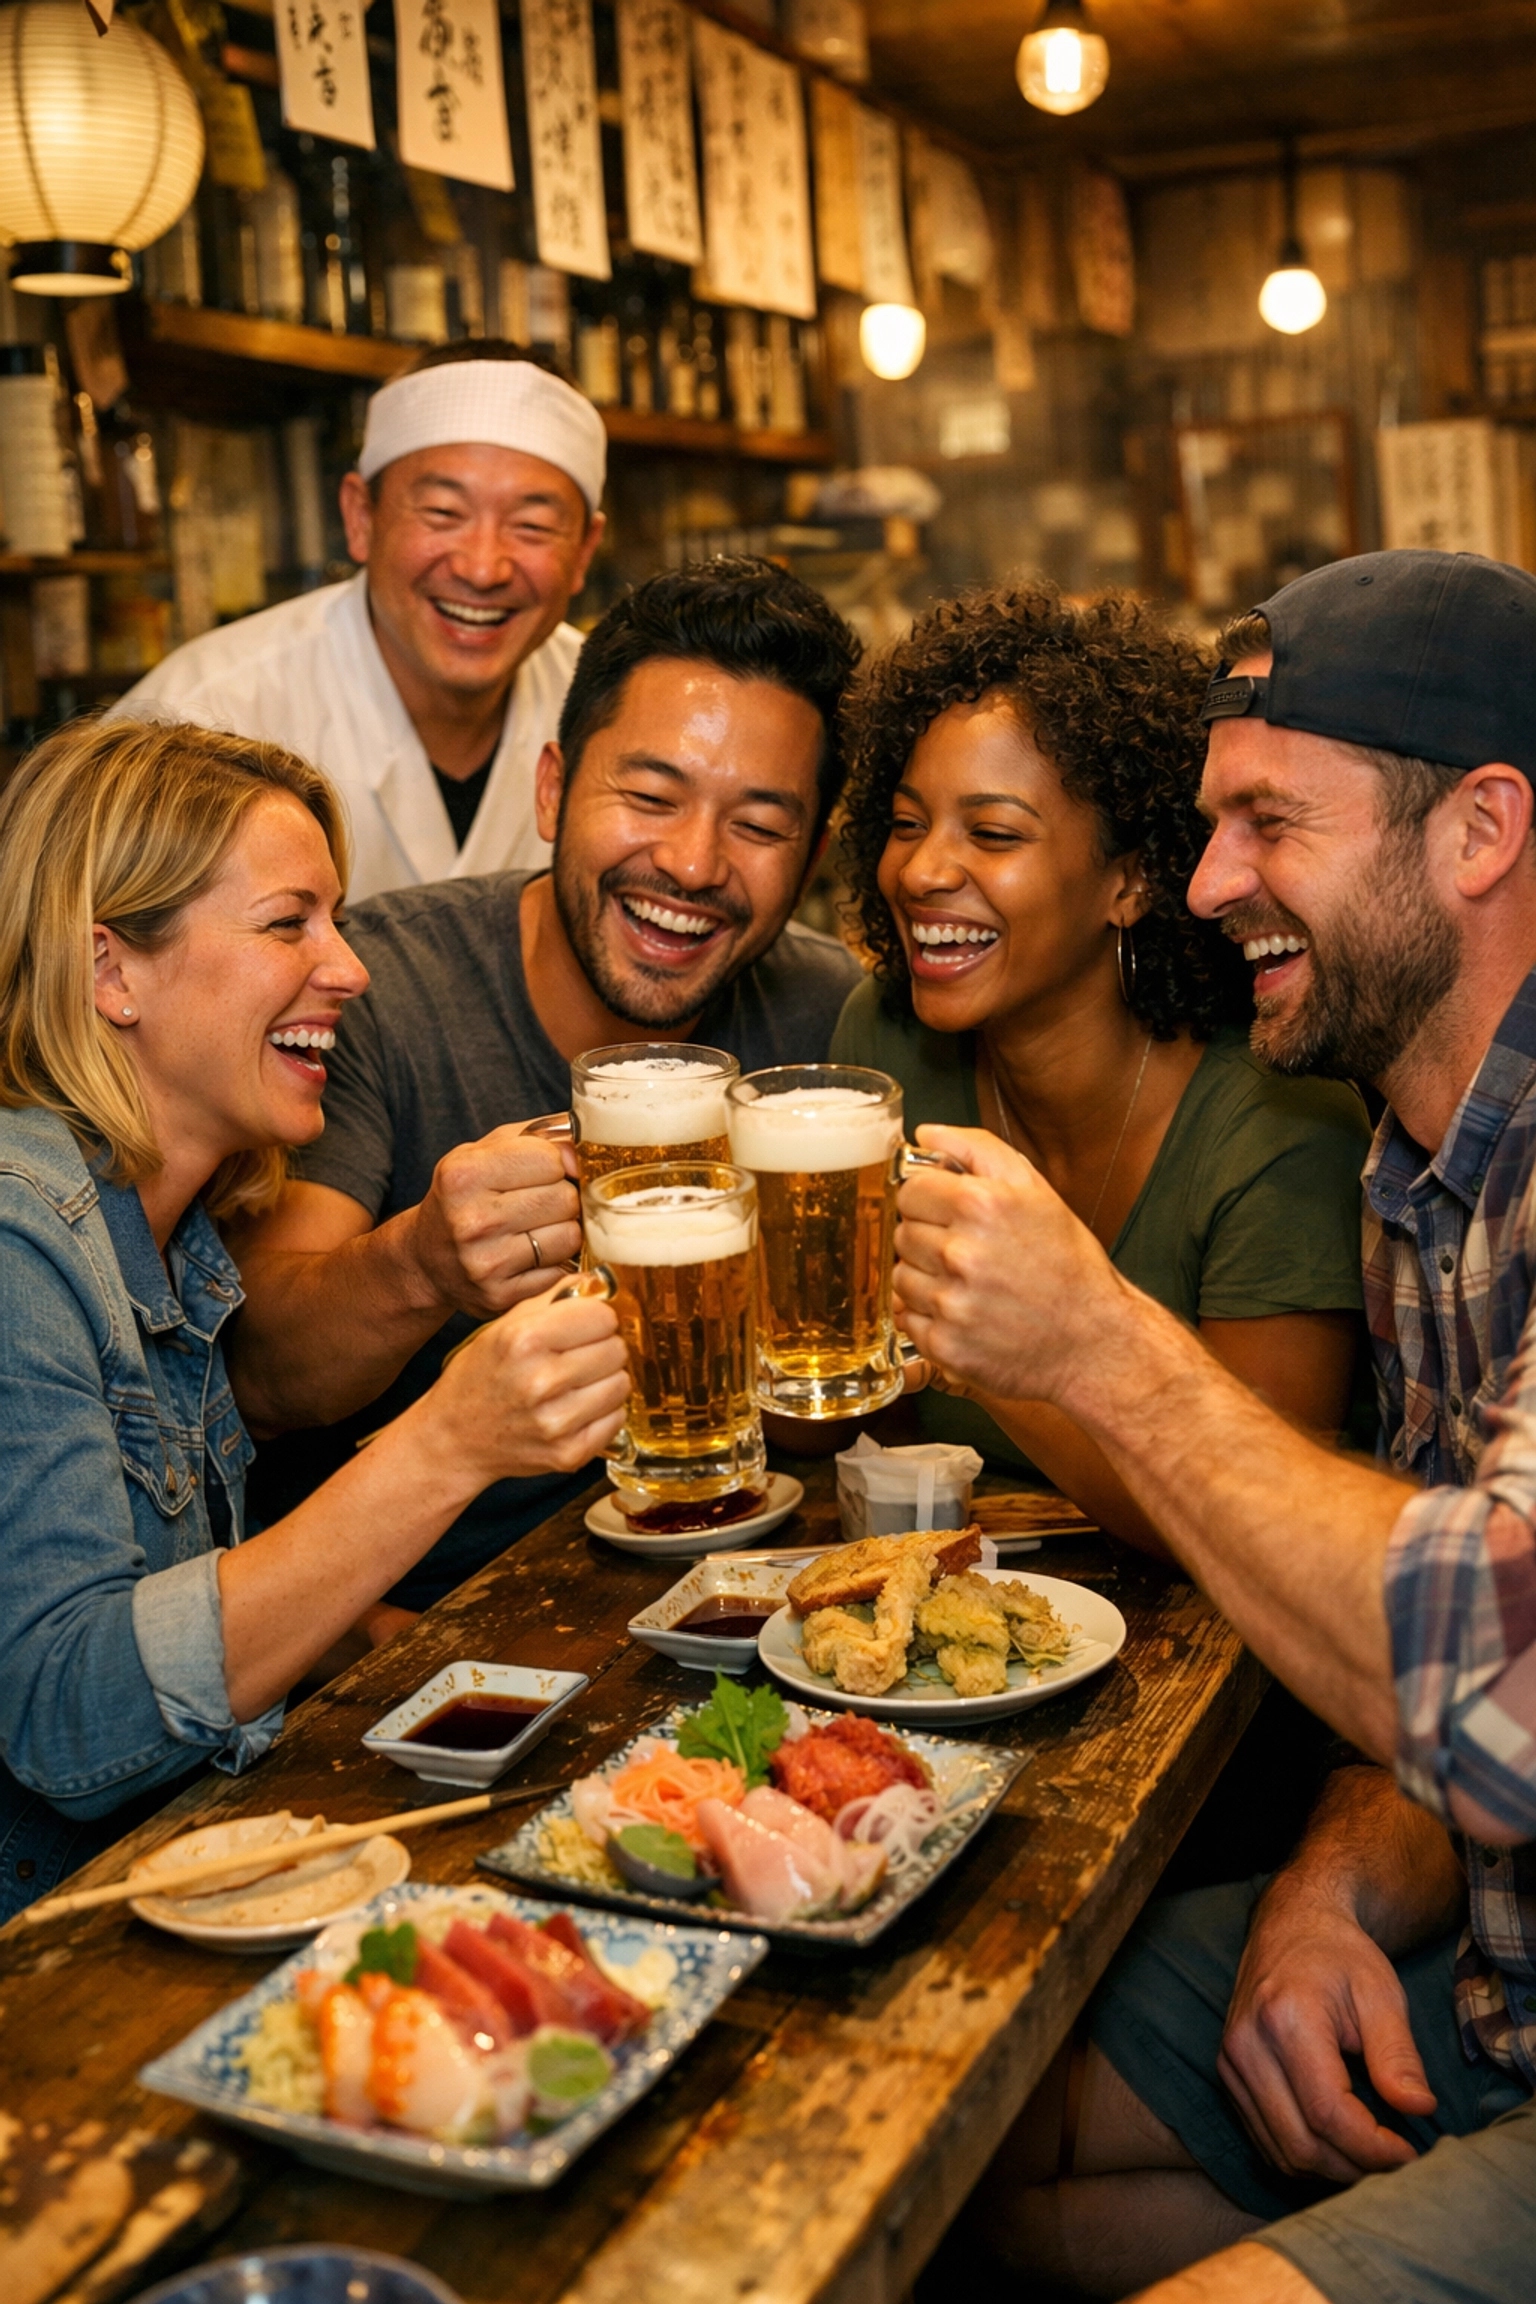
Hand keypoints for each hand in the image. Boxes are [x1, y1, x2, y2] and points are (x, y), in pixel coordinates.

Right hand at [409, 1127, 581, 1317]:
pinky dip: (557, 1262)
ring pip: (570, 1237)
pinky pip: (562, 1271)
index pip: (551, 1159)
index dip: (556, 1163)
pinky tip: (534, 1256)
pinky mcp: (500, 1296)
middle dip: (562, 1198)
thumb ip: (540, 1135)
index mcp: (464, 1174)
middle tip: (540, 1204)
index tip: (544, 1172)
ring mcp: (485, 1263)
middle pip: (565, 1199)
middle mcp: (471, 1220)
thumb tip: (587, 1144)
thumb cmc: (467, 1197)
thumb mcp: (486, 1151)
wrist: (427, 1258)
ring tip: (538, 1229)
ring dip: (564, 1231)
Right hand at [430, 1286, 628, 1483]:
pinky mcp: (569, 1453)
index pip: (602, 1316)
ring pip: (622, 1384)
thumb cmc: (480, 1377)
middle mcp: (540, 1381)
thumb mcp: (505, 1326)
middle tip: (579, 1357)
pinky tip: (577, 1409)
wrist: (454, 1439)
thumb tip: (601, 1282)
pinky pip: (617, 1419)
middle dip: (602, 1348)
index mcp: (524, 1340)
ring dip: (605, 1381)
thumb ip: (555, 1299)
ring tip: (577, 1384)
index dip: (596, 1318)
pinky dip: (603, 1413)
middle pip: (616, 1349)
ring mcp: (556, 1422)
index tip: (585, 1326)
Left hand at [894, 1126, 1120, 1404]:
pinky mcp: (946, 1345)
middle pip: (902, 1234)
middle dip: (928, 1240)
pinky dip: (930, 1317)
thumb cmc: (1068, 1265)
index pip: (910, 1191)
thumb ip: (975, 1149)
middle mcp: (962, 1254)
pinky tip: (965, 1313)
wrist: (1095, 1341)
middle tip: (967, 1252)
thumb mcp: (1035, 1190)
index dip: (929, 1201)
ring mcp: (952, 1303)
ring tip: (968, 1284)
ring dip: (926, 1279)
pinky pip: (908, 1318)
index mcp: (981, 1206)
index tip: (949, 1214)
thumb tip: (924, 1133)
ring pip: (901, 1277)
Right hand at [1217, 1871, 1436, 2182]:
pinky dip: (1304, 2156)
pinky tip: (1338, 2145)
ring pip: (1280, 2150)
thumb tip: (1420, 2109)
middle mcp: (1247, 2044)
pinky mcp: (1228, 2073)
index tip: (1411, 2154)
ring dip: (1331, 2169)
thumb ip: (1398, 2055)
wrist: (1291, 1924)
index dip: (1372, 2148)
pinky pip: (1265, 2139)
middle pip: (1300, 2143)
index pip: (1327, 2112)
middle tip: (1397, 2162)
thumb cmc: (1341, 1955)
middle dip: (1355, 2167)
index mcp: (1285, 2018)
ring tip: (1372, 2157)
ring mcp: (1231, 2061)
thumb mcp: (1381, 1994)